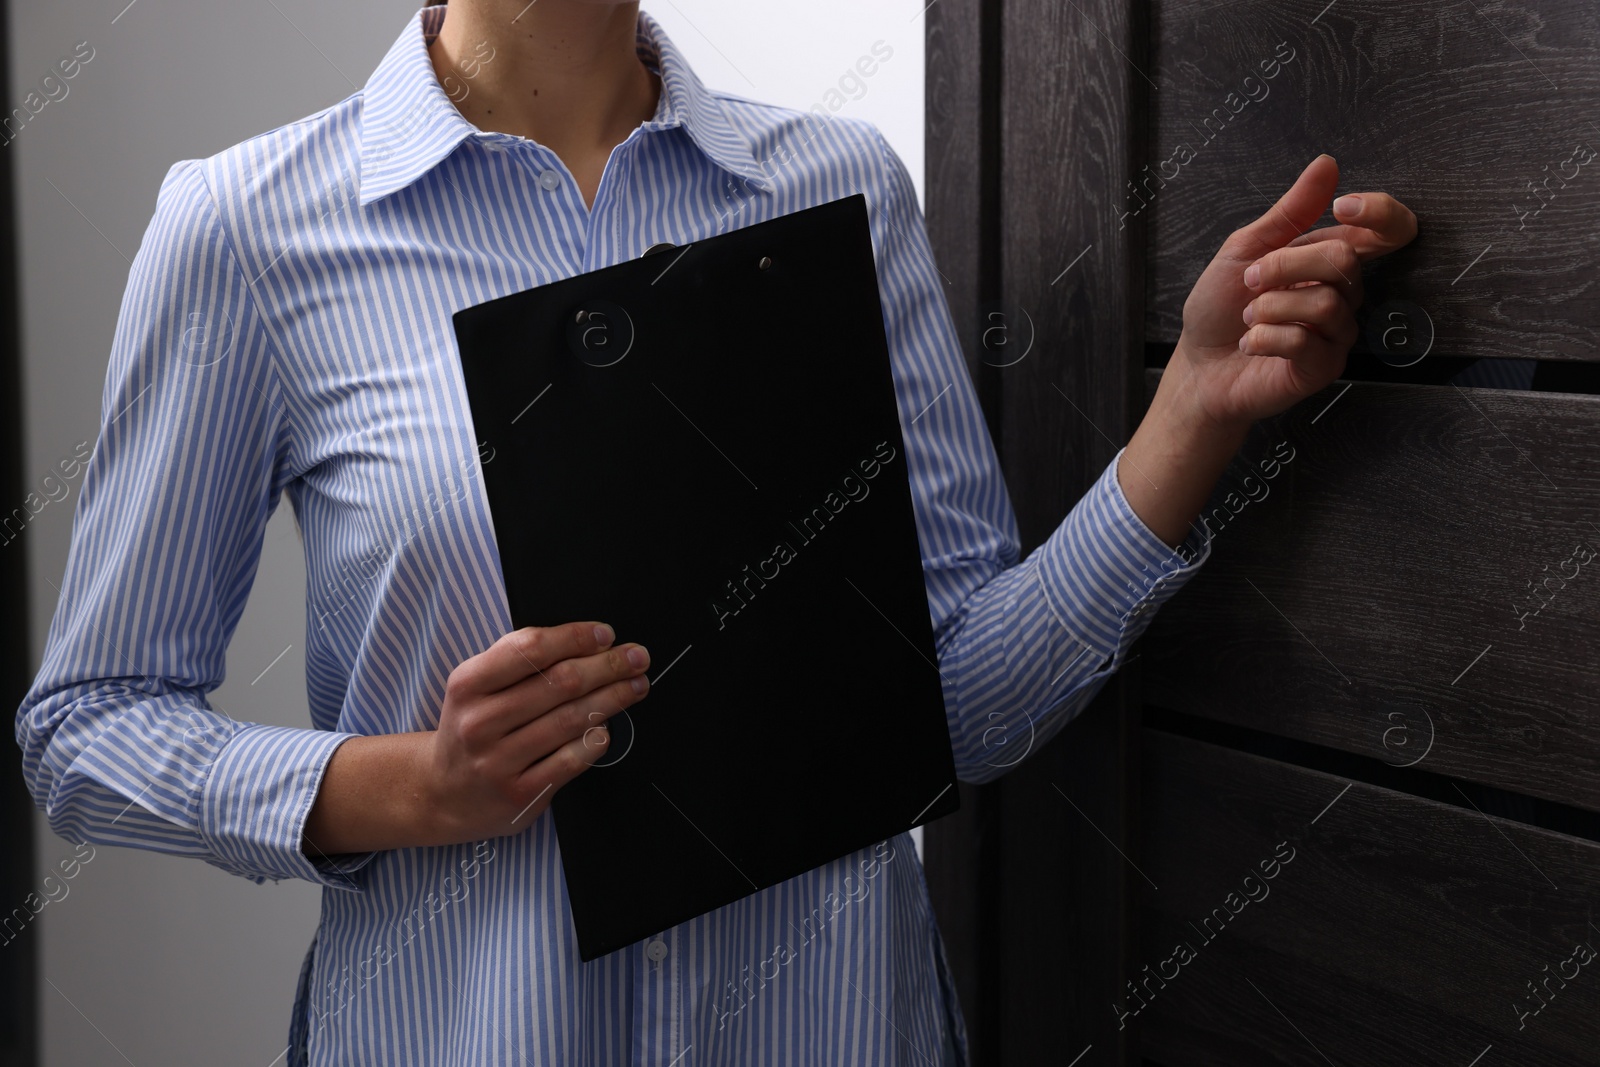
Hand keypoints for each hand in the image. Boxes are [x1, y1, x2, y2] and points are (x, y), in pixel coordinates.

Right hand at [425, 622, 650, 841]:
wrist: (441, 792)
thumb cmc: (472, 728)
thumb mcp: (475, 686)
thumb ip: (517, 660)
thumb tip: (585, 640)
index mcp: (468, 685)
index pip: (530, 649)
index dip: (575, 637)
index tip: (607, 634)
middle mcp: (480, 722)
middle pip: (559, 683)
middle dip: (608, 666)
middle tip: (637, 658)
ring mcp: (499, 761)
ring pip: (570, 720)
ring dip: (613, 699)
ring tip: (635, 687)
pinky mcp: (519, 794)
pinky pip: (570, 761)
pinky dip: (595, 740)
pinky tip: (606, 729)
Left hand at [1168, 154, 1418, 429]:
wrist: (1198, 366)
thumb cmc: (1220, 308)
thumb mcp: (1245, 249)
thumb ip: (1290, 212)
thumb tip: (1327, 164)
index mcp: (1330, 260)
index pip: (1388, 230)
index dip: (1380, 212)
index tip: (1342, 206)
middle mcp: (1344, 294)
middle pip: (1344, 259)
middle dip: (1284, 265)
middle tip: (1250, 282)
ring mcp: (1338, 333)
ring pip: (1325, 302)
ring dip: (1269, 307)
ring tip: (1248, 318)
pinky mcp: (1324, 368)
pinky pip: (1307, 341)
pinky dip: (1266, 338)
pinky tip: (1250, 344)